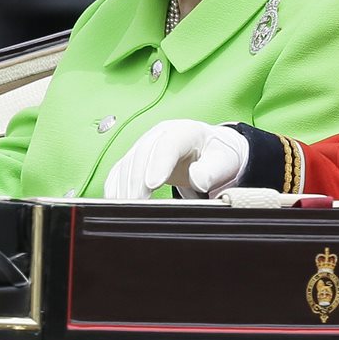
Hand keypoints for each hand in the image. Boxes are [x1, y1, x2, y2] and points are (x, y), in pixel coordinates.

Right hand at [103, 120, 248, 199]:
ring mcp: (146, 144)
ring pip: (128, 162)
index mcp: (185, 131)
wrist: (210, 150)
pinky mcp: (136, 158)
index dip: (158, 163)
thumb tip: (197, 179)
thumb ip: (211, 171)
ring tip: (127, 208)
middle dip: (137, 179)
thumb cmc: (217, 156)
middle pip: (143, 153)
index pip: (169, 144)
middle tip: (137, 203)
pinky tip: (115, 202)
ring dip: (125, 186)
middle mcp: (161, 134)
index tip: (152, 184)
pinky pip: (120, 171)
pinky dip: (116, 186)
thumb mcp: (223, 162)